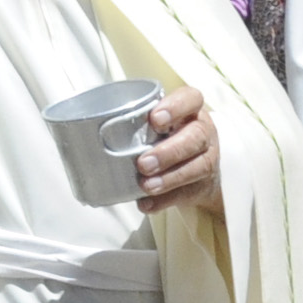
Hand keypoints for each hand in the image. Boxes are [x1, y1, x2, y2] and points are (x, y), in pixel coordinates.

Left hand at [134, 86, 222, 215]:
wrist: (195, 169)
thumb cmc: (166, 136)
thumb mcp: (158, 122)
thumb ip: (139, 122)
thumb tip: (94, 130)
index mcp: (190, 110)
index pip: (191, 98)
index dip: (175, 107)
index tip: (155, 120)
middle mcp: (203, 132)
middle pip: (195, 137)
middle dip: (169, 151)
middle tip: (143, 163)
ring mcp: (207, 158)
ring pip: (197, 167)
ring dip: (169, 178)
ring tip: (146, 185)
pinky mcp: (203, 184)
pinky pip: (187, 193)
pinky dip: (165, 200)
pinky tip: (147, 203)